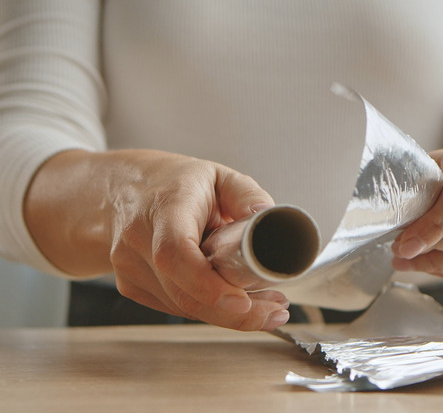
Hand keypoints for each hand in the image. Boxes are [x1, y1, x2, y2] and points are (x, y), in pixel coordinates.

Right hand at [24, 149, 289, 330]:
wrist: (117, 190)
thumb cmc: (174, 183)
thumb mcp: (218, 176)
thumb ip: (248, 196)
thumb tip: (271, 222)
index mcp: (163, 207)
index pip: (175, 252)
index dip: (206, 283)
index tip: (242, 301)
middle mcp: (138, 239)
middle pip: (182, 291)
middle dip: (233, 312)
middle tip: (276, 312)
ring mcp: (130, 267)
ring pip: (183, 306)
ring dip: (228, 315)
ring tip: (269, 308)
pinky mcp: (132, 285)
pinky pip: (176, 307)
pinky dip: (209, 310)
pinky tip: (238, 304)